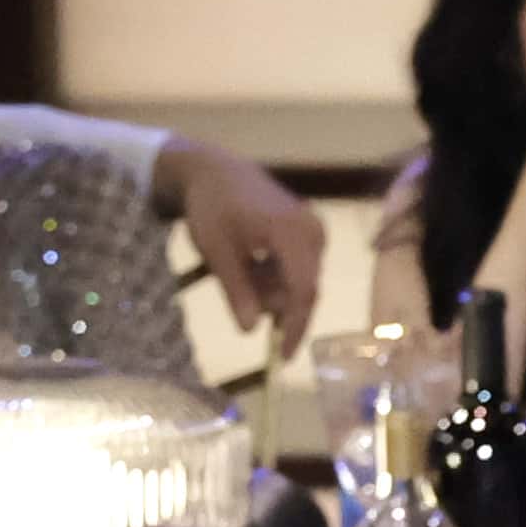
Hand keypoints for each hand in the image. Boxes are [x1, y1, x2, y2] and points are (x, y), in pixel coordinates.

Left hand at [158, 136, 324, 355]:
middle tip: (241, 300)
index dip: (294, 326)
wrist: (215, 170)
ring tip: (240, 273)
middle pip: (304, 288)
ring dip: (273, 289)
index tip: (281, 356)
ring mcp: (314, 230)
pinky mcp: (308, 230)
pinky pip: (299, 266)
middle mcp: (313, 232)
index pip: (304, 291)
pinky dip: (276, 276)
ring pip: (301, 279)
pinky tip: (252, 265)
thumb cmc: (212, 208)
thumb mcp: (217, 252)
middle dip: (276, 304)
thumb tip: (251, 331)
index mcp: (293, 235)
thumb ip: (237, 291)